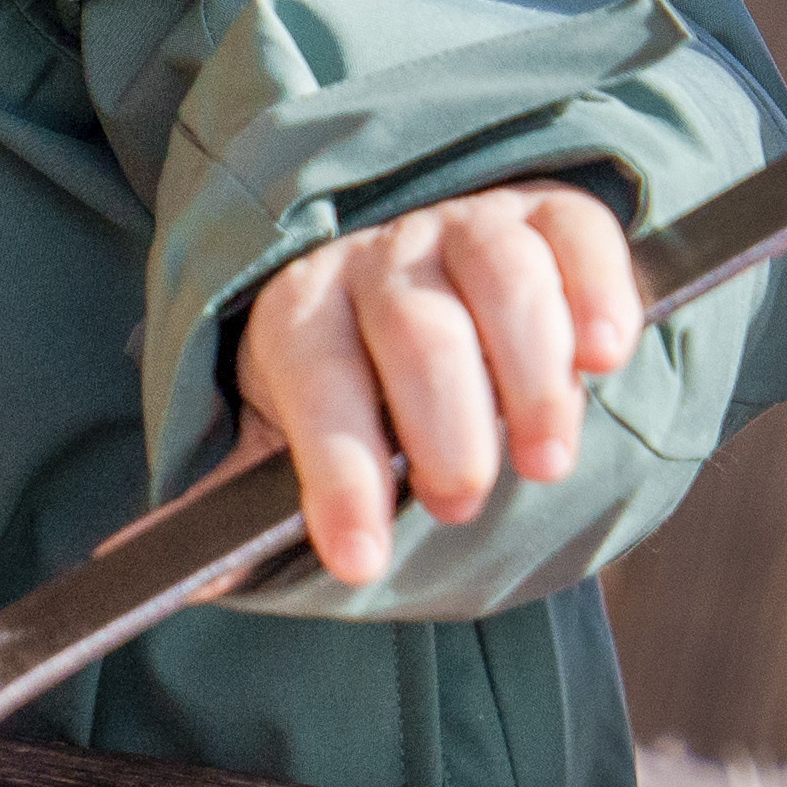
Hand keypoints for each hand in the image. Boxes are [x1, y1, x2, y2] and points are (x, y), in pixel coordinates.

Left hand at [238, 180, 648, 590]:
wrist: (424, 277)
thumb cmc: (358, 381)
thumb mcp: (286, 431)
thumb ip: (240, 494)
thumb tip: (180, 574)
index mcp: (305, 309)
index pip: (314, 380)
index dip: (337, 473)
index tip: (360, 561)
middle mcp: (384, 256)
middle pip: (417, 327)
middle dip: (441, 426)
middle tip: (458, 505)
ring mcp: (471, 224)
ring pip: (502, 274)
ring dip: (532, 374)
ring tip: (546, 463)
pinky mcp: (550, 213)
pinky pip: (578, 233)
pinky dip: (598, 289)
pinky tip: (606, 355)